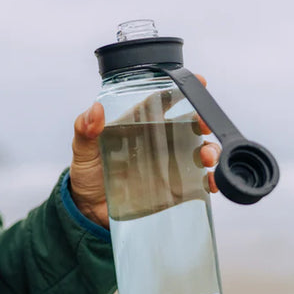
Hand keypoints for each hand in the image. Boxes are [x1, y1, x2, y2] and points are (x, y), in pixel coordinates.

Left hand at [70, 75, 220, 228]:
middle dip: (203, 121)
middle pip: (188, 125)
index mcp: (138, 126)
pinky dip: (210, 180)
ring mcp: (169, 165)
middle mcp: (158, 142)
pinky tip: (211, 182)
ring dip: (209, 150)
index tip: (199, 82)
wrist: (90, 211)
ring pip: (198, 151)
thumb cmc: (87, 175)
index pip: (162, 102)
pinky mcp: (174, 188)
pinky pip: (198, 181)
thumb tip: (94, 110)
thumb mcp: (82, 152)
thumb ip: (85, 131)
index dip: (180, 91)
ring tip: (206, 157)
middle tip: (204, 125)